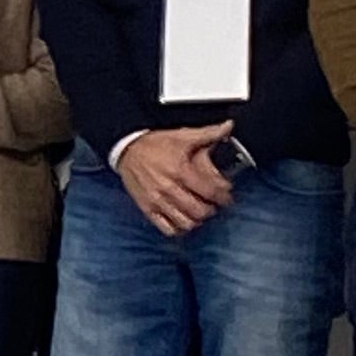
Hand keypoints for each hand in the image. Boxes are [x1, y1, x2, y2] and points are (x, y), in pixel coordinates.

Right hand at [118, 125, 235, 236]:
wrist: (127, 149)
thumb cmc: (154, 144)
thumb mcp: (183, 136)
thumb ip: (209, 133)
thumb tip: (228, 126)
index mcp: (180, 170)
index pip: (210, 191)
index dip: (224, 196)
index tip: (226, 196)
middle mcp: (169, 188)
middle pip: (200, 211)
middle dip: (212, 209)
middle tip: (214, 204)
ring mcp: (157, 200)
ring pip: (186, 222)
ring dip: (197, 220)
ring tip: (200, 212)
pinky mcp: (148, 208)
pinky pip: (167, 228)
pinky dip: (179, 228)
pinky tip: (183, 220)